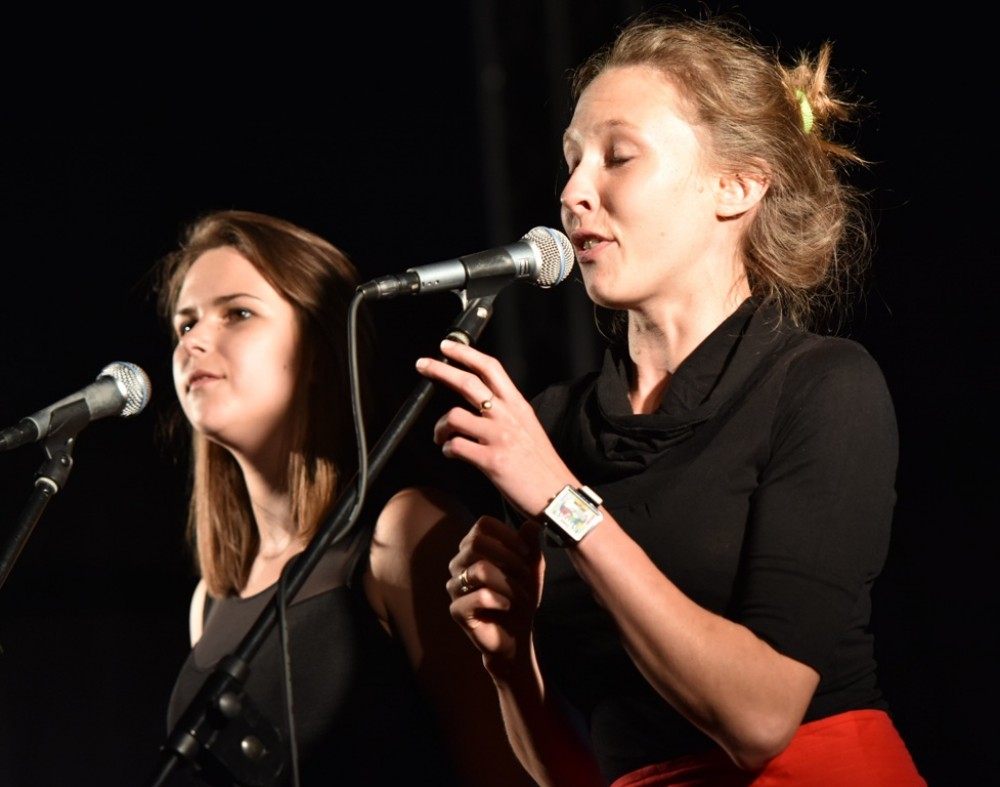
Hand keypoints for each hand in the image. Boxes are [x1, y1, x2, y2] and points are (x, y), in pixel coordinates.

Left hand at [415, 339, 575, 516]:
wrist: (558, 495)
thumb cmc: (542, 466)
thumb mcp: (529, 429)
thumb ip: (506, 415)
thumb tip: (479, 407)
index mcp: (518, 406)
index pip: (491, 368)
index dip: (466, 353)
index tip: (447, 346)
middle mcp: (508, 416)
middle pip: (468, 383)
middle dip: (440, 370)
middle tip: (422, 365)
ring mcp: (499, 437)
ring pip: (454, 416)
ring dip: (440, 426)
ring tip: (440, 436)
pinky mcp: (492, 460)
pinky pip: (455, 446)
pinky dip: (447, 449)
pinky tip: (450, 453)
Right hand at [447, 516, 544, 675]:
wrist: (516, 635)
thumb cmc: (520, 596)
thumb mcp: (531, 568)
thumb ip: (531, 545)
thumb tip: (532, 523)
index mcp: (474, 548)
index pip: (483, 525)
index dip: (507, 534)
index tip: (527, 551)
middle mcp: (459, 563)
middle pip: (477, 542)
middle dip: (509, 558)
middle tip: (525, 575)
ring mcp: (455, 586)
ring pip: (480, 569)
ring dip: (509, 583)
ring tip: (521, 595)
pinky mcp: (457, 610)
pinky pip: (480, 596)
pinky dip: (502, 600)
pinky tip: (508, 606)